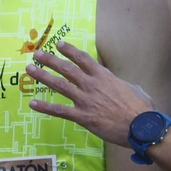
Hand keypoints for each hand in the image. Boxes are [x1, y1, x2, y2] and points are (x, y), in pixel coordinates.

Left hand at [25, 42, 152, 148]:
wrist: (140, 126)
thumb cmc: (141, 108)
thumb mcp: (134, 89)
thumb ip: (121, 84)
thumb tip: (120, 85)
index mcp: (105, 76)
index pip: (83, 59)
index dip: (69, 50)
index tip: (58, 44)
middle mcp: (92, 85)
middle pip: (67, 68)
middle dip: (50, 60)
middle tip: (37, 54)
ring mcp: (85, 100)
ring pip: (59, 85)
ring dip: (43, 76)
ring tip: (30, 70)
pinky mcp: (82, 116)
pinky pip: (59, 110)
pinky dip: (45, 106)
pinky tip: (32, 103)